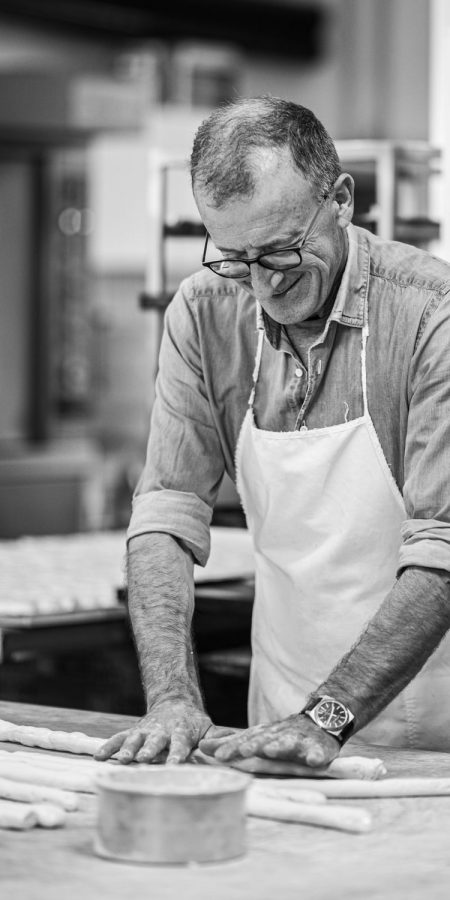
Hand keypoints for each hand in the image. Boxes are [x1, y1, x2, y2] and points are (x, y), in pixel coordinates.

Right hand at [95, 699, 211, 763]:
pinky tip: (98, 757)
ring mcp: (144, 731)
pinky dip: (108, 747)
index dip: (177, 754)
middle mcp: (161, 731)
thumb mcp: (208, 726)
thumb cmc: (193, 723)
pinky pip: (118, 739)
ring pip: (134, 740)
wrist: (174, 702)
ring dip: (127, 750)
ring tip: (120, 760)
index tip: (174, 764)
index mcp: (181, 732)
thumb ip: (217, 737)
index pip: (180, 745)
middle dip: (149, 751)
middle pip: (154, 742)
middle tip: (143, 760)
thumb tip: (232, 743)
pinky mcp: (132, 732)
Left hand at [198, 714, 339, 768]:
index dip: (232, 747)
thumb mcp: (256, 737)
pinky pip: (318, 752)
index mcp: (263, 735)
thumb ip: (231, 744)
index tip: (216, 755)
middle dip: (253, 745)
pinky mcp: (319, 748)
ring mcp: (299, 741)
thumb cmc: (281, 734)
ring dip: (280, 746)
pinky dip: (316, 755)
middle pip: (264, 740)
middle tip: (242, 751)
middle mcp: (279, 735)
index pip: (244, 741)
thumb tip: (201, 747)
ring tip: (271, 751)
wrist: (320, 719)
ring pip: (289, 742)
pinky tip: (313, 760)